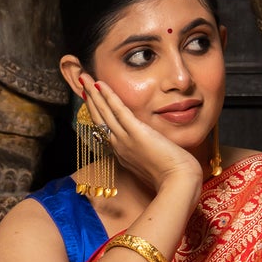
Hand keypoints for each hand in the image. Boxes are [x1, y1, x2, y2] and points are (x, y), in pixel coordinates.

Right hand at [80, 74, 201, 201]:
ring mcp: (125, 139)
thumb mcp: (154, 163)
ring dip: (93, 94)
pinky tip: (100, 84)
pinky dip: (107, 96)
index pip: (105, 129)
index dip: (97, 113)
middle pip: (100, 119)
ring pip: (104, 113)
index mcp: (123, 153)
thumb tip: (151, 143)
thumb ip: (147, 152)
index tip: (92, 101)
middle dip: (90, 99)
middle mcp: (119, 146)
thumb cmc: (172, 176)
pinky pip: (117, 110)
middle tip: (82, 82)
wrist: (179, 182)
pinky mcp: (136, 132)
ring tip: (85, 78)